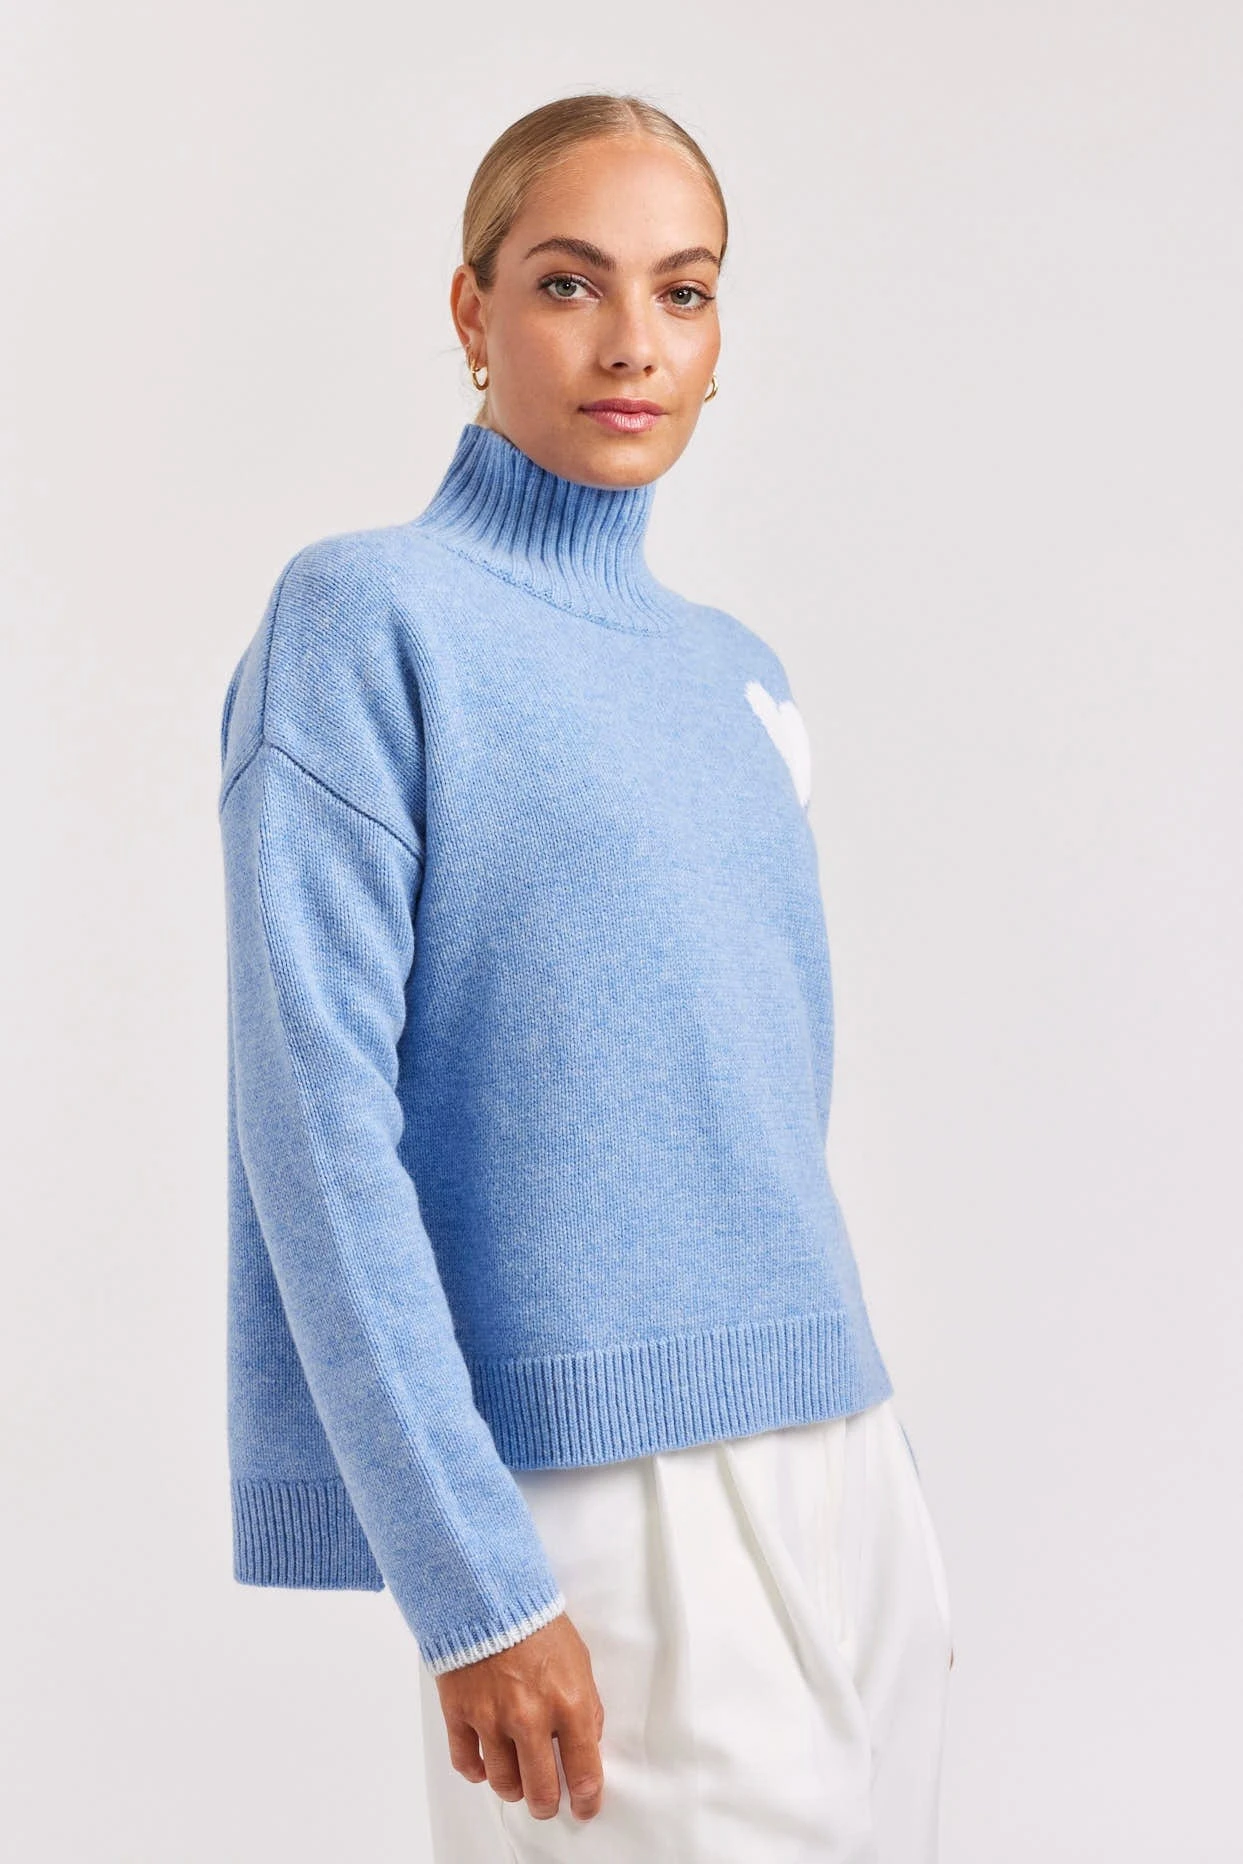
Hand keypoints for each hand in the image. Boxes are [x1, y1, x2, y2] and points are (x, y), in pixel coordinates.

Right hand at [435, 1611, 605, 1822]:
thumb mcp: (579, 1662)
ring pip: (503, 1783)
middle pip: (540, 1790)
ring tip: (518, 1781)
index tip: (584, 1806)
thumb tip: (587, 1744)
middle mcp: (530, 1718)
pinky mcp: (460, 1714)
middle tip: (547, 1802)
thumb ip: (586, 1707)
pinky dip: (477, 1771)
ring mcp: (491, 1719)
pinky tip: (486, 1765)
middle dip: (547, 1804)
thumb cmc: (537, 1625)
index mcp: (568, 1704)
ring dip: (513, 1788)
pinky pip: (466, 1763)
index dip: (586, 1799)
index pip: (583, 1772)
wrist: (489, 1595)